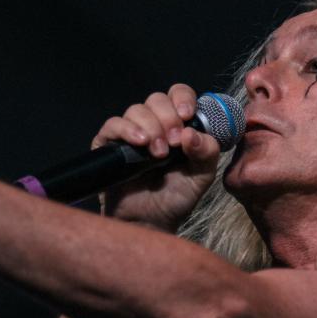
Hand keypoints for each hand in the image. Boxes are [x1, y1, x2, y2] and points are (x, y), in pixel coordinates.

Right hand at [92, 85, 220, 231]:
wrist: (151, 222)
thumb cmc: (176, 197)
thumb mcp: (201, 175)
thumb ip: (207, 153)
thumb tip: (192, 133)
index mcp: (178, 125)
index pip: (178, 94)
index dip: (183, 98)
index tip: (188, 115)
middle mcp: (154, 124)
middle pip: (157, 99)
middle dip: (168, 117)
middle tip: (175, 142)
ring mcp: (130, 134)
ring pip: (137, 110)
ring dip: (151, 128)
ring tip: (159, 153)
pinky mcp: (109, 145)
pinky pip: (113, 125)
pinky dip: (127, 130)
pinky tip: (141, 144)